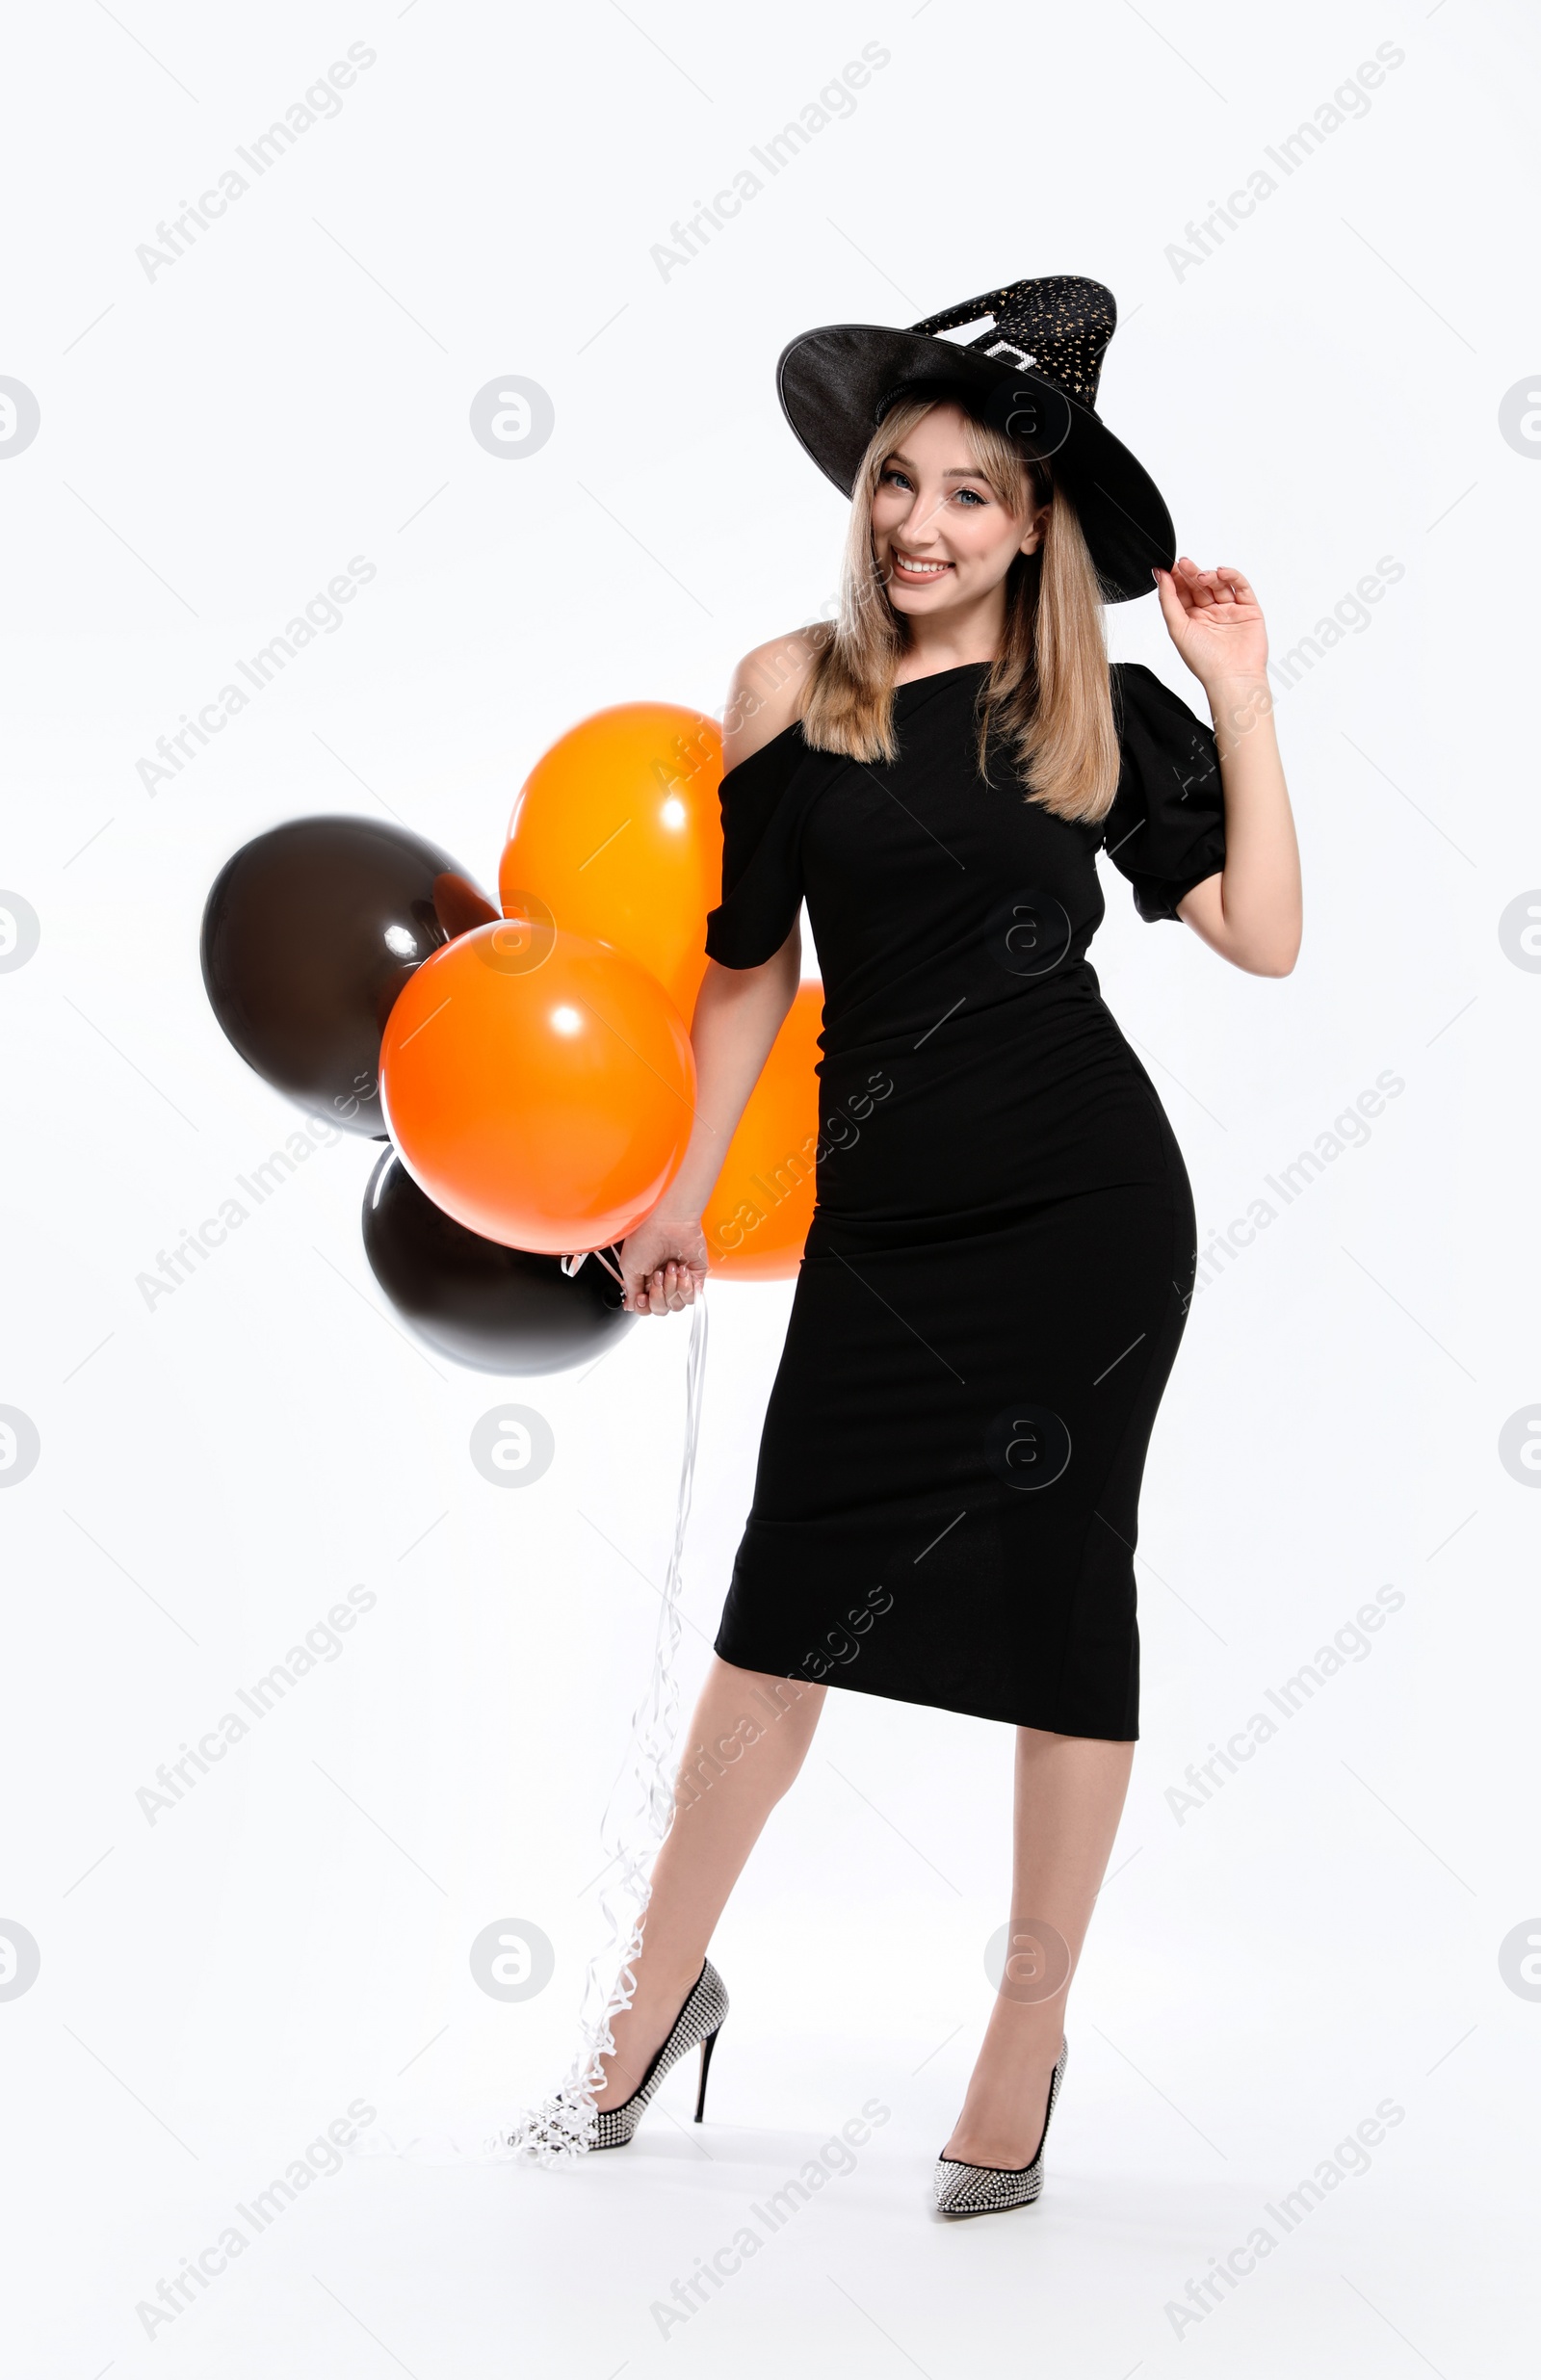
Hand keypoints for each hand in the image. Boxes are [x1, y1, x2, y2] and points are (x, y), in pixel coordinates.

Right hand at [619, 1211, 708, 1314]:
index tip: (642, 1297)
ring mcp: (679, 1279)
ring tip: (669, 1268)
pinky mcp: (695, 1276)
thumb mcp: (629, 1268)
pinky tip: (681, 1270)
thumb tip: (631, 1306)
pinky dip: (685, 1287)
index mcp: (645, 1278)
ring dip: (671, 1288)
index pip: (646, 1306)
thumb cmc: (646, 1237)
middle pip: (661, 1309)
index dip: (644, 1306)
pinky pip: (692, 1297)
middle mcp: (662, 1280)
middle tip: (657, 1275)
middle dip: (658, 1296)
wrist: (668, 1222)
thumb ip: (631, 1290)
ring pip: (676, 1305)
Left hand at [1154, 559, 1267, 689]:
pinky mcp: (1249, 609)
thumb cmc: (1204, 661)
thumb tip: (1159, 575)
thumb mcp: (1177, 628)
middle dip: (1191, 573)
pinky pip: (1240, 587)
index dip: (1176, 578)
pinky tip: (1221, 572)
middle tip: (1184, 563)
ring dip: (1210, 575)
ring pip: (1219, 584)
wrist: (1233, 677)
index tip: (1169, 566)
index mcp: (1191, 620)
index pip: (1183, 592)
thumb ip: (1168, 600)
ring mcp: (1230, 611)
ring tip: (1202, 576)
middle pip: (1200, 585)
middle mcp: (1210, 614)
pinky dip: (1232, 576)